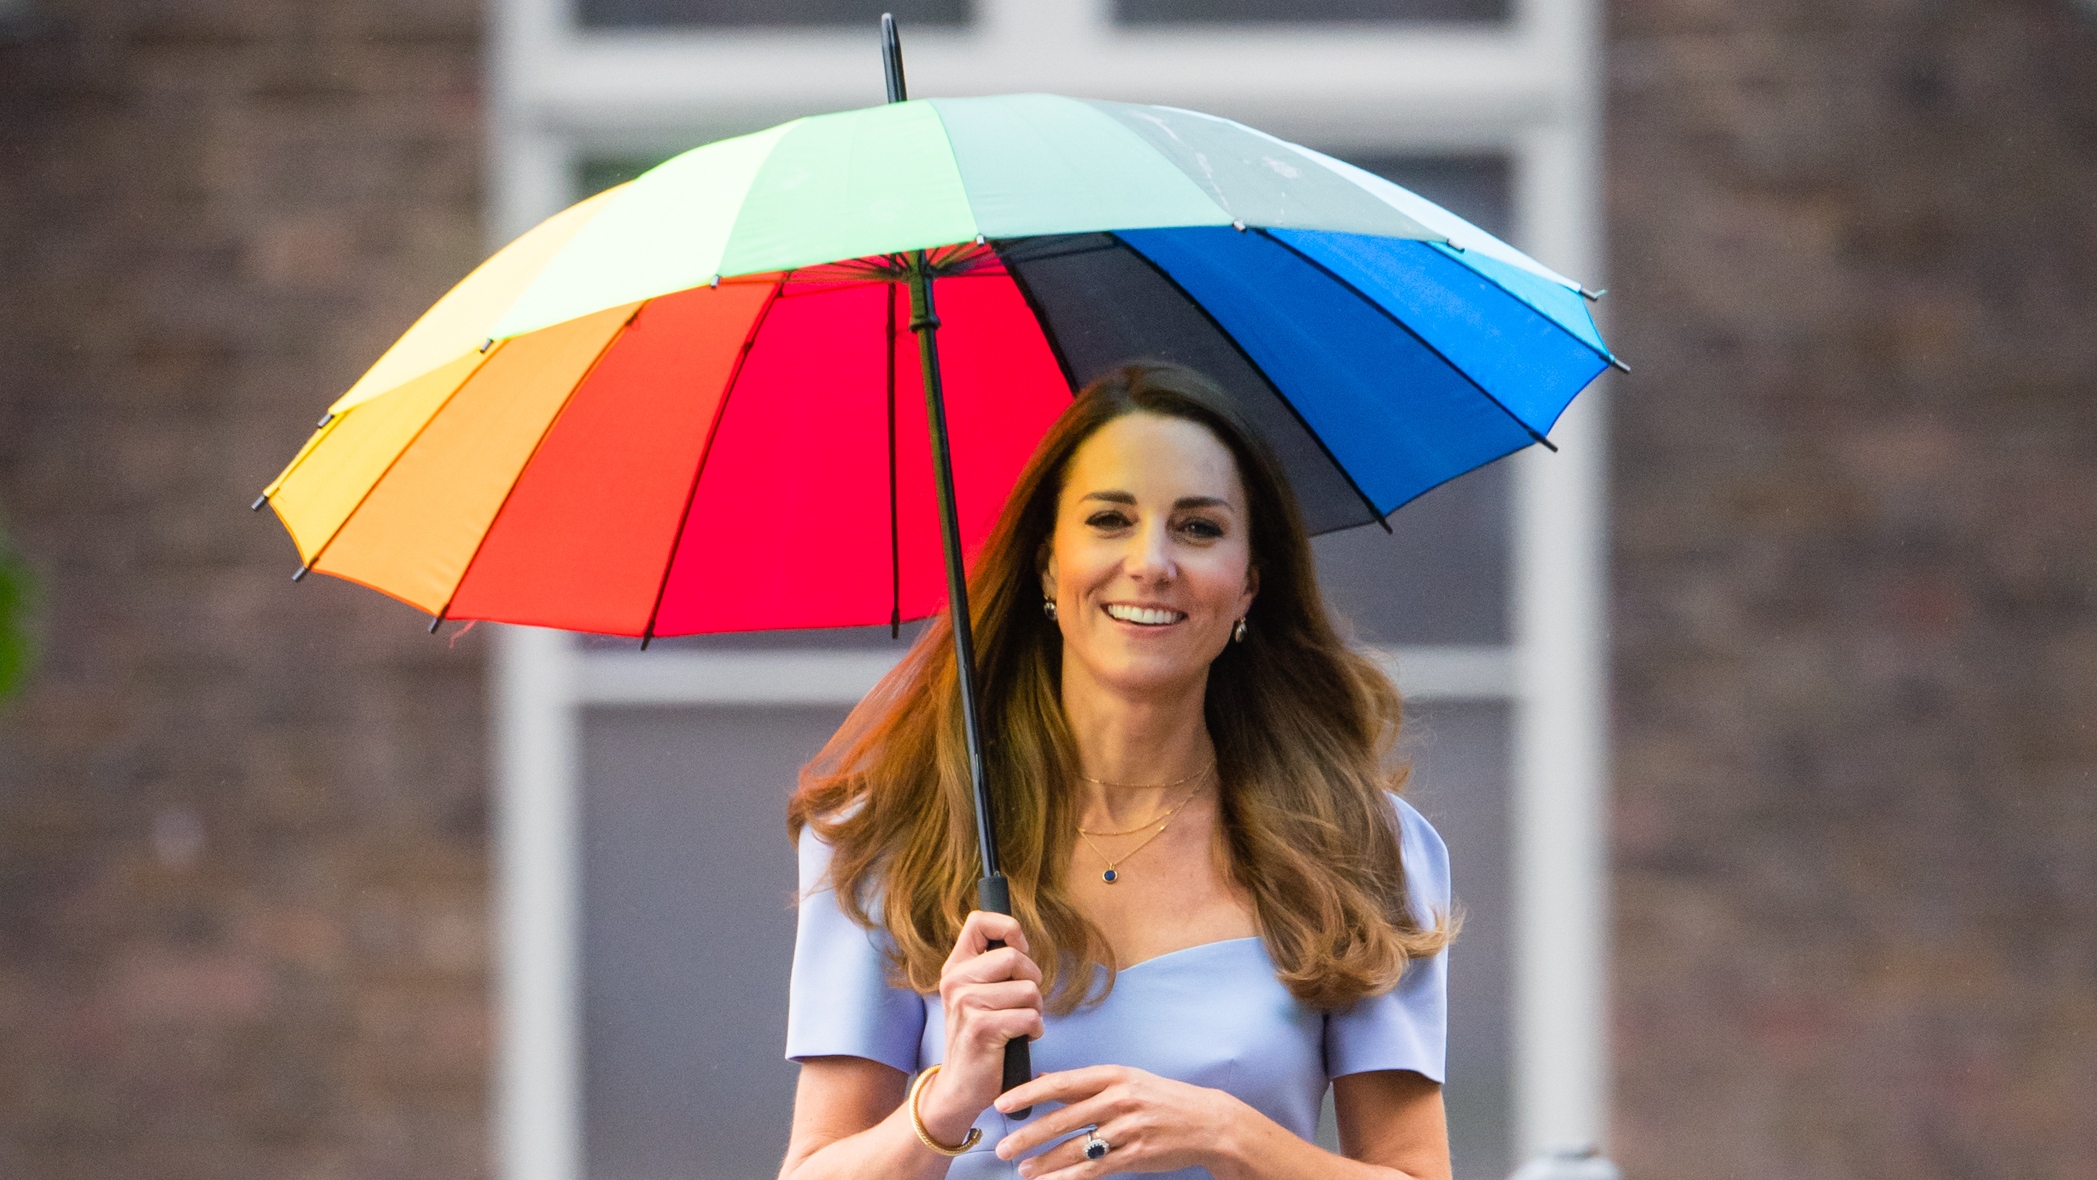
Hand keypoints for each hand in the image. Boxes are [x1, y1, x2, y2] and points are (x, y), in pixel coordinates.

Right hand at [918, 911, 1044, 1145]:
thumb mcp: (977, 995)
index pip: (979, 921)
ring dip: (1036, 1011)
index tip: (1019, 952)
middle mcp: (956, 981)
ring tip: (1021, 1024)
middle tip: (1024, 1002)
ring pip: (1028, 990)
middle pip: (1014, 957)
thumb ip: (991, 968)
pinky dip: (1035, 1030)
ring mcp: (966, 1004)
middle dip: (1032, 981)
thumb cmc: (980, 1038)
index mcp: (956, 967)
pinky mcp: (981, 1028)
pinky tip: (1021, 1040)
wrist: (960, 1087)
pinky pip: (1029, 1017)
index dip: (1009, 929)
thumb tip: (1020, 943)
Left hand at [991, 1065, 1244, 1178]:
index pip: (1063, 1083)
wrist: (1208, 1122)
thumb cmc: (1161, 1099)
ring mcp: (1129, 1128)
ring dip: (1047, 1162)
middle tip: (1004, 1147)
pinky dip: (1071, 1179)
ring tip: (1024, 1170)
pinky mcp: (1137, 1154)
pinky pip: (1096, 1169)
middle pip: (1064, 1119)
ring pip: (1078, 1148)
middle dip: (1029, 1135)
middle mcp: (1119, 1099)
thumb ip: (1084, 1085)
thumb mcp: (1125, 1080)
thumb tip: (1041, 1082)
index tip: (1002, 1102)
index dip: (1029, 1093)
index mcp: (1113, 1075)